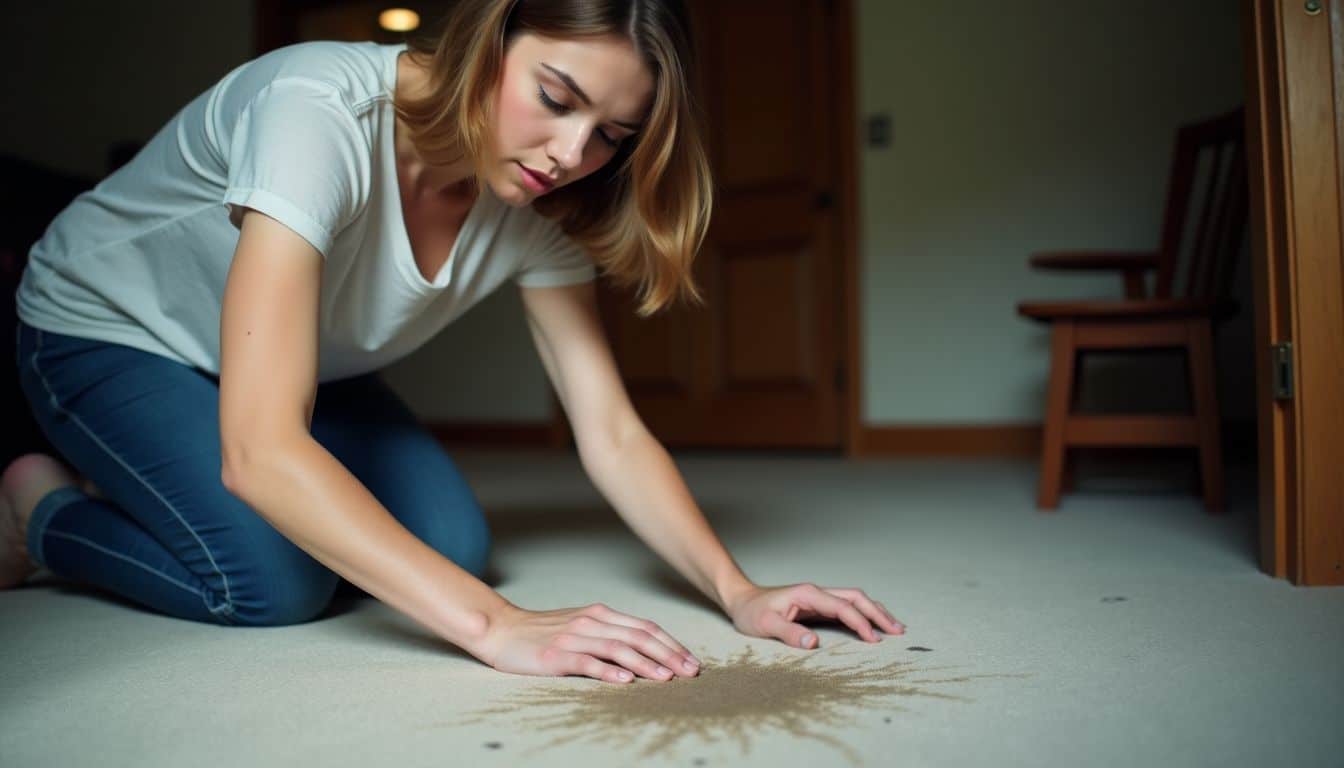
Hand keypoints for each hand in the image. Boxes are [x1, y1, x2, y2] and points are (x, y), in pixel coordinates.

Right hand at [474, 602, 701, 683]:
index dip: (671, 644)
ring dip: (647, 664)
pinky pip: (588, 663)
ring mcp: (574, 638)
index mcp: (601, 614)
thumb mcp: (583, 627)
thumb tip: (647, 651)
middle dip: (669, 655)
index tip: (691, 660)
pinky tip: (627, 681)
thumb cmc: (545, 633)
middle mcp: (591, 622)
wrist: (503, 630)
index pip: (645, 627)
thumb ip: (611, 634)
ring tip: (667, 678)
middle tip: (691, 672)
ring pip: (618, 649)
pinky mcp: (556, 655)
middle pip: (639, 637)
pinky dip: (609, 672)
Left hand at [724, 582, 904, 648]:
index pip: (842, 607)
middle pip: (856, 597)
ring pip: (855, 600)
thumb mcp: (764, 625)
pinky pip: (847, 608)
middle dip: (878, 613)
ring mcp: (819, 598)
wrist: (741, 601)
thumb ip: (788, 632)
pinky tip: (873, 627)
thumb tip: (814, 643)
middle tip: (898, 631)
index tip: (874, 640)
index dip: (860, 623)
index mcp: (808, 594)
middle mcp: (817, 592)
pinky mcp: (818, 606)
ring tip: (895, 628)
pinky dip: (863, 616)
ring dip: (875, 612)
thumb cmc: (751, 613)